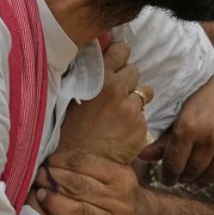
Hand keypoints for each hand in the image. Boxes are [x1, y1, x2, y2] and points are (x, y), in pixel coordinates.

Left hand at [37, 151, 153, 214]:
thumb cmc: (123, 196)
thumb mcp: (116, 175)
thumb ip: (91, 167)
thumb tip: (53, 159)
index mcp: (122, 178)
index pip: (84, 165)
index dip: (60, 161)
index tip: (46, 161)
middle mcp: (121, 203)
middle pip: (79, 188)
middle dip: (53, 180)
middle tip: (37, 176)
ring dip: (54, 204)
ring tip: (40, 196)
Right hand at [57, 42, 151, 163]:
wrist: (79, 163)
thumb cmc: (68, 130)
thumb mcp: (71, 95)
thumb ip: (87, 75)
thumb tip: (99, 56)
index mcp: (100, 78)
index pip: (121, 51)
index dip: (119, 56)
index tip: (116, 62)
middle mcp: (118, 89)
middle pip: (134, 70)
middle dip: (127, 79)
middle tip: (115, 92)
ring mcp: (132, 109)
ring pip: (144, 92)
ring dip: (135, 99)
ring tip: (120, 111)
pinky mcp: (142, 126)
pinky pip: (143, 116)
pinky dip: (135, 120)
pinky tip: (121, 129)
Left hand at [140, 62, 213, 185]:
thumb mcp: (187, 111)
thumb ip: (166, 139)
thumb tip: (142, 157)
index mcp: (190, 125)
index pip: (174, 163)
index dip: (168, 175)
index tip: (167, 179)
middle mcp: (212, 135)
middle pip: (193, 171)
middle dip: (185, 178)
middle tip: (182, 179)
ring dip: (203, 180)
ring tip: (198, 178)